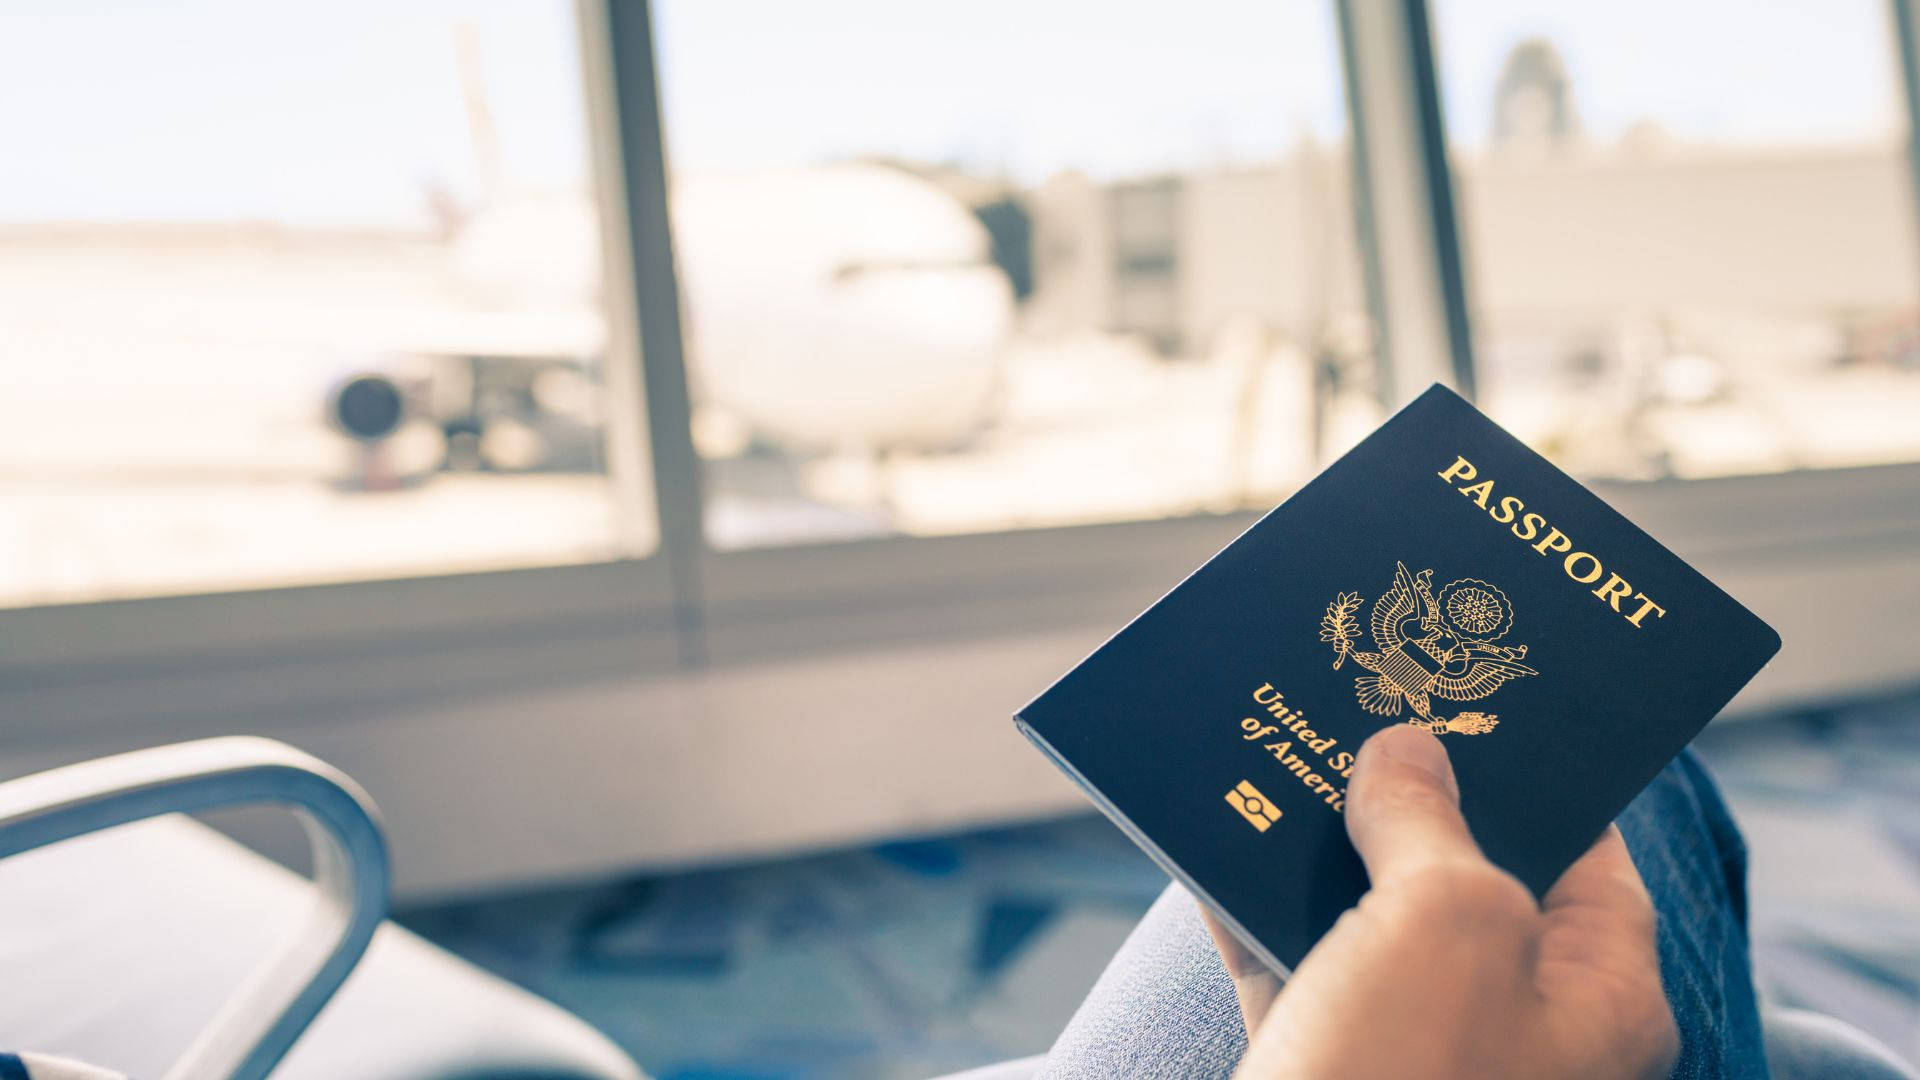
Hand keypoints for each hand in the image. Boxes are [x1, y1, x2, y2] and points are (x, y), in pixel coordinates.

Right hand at [1203, 724, 1677, 1079]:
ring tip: (1278, 752)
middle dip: (1405, 798)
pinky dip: (1250, 907)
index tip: (1474, 697)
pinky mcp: (1321, 1073)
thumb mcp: (1446, 919)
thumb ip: (1431, 821)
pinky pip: (1288, 968)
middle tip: (1357, 708)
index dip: (1535, 773)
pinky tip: (1213, 841)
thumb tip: (1404, 753)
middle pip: (1465, 882)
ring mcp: (1413, 1059)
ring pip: (1366, 922)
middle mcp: (1513, 1031)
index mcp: (1594, 1002)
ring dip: (1317, 844)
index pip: (1590, 860)